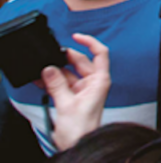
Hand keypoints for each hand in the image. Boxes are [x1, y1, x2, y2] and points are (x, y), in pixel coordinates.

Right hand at [41, 34, 110, 150]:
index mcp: (100, 81)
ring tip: (41, 70)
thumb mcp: (66, 104)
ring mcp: (83, 90)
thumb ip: (56, 84)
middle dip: (65, 58)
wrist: (78, 145)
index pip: (100, 54)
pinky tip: (40, 79)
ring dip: (55, 71)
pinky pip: (62, 84)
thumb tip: (48, 69)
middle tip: (50, 55)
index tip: (76, 36)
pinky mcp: (73, 97)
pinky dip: (52, 81)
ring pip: (69, 73)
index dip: (90, 42)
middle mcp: (93, 83)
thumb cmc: (82, 129)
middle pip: (81, 62)